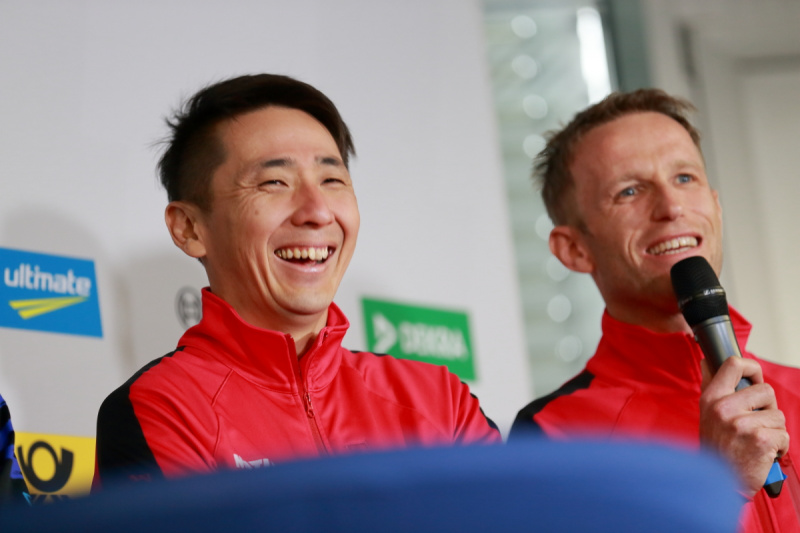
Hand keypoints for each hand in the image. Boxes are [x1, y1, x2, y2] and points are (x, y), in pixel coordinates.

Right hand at [699, 357, 788, 497]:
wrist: (718, 483)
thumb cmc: (716, 448)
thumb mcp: (706, 414)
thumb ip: (711, 387)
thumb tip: (708, 362)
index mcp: (711, 399)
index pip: (733, 365)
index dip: (751, 367)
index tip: (755, 377)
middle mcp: (724, 408)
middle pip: (765, 390)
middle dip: (768, 408)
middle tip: (757, 422)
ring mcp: (742, 424)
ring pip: (778, 415)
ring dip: (774, 430)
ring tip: (758, 441)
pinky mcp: (761, 439)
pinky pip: (784, 435)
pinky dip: (780, 447)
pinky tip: (765, 453)